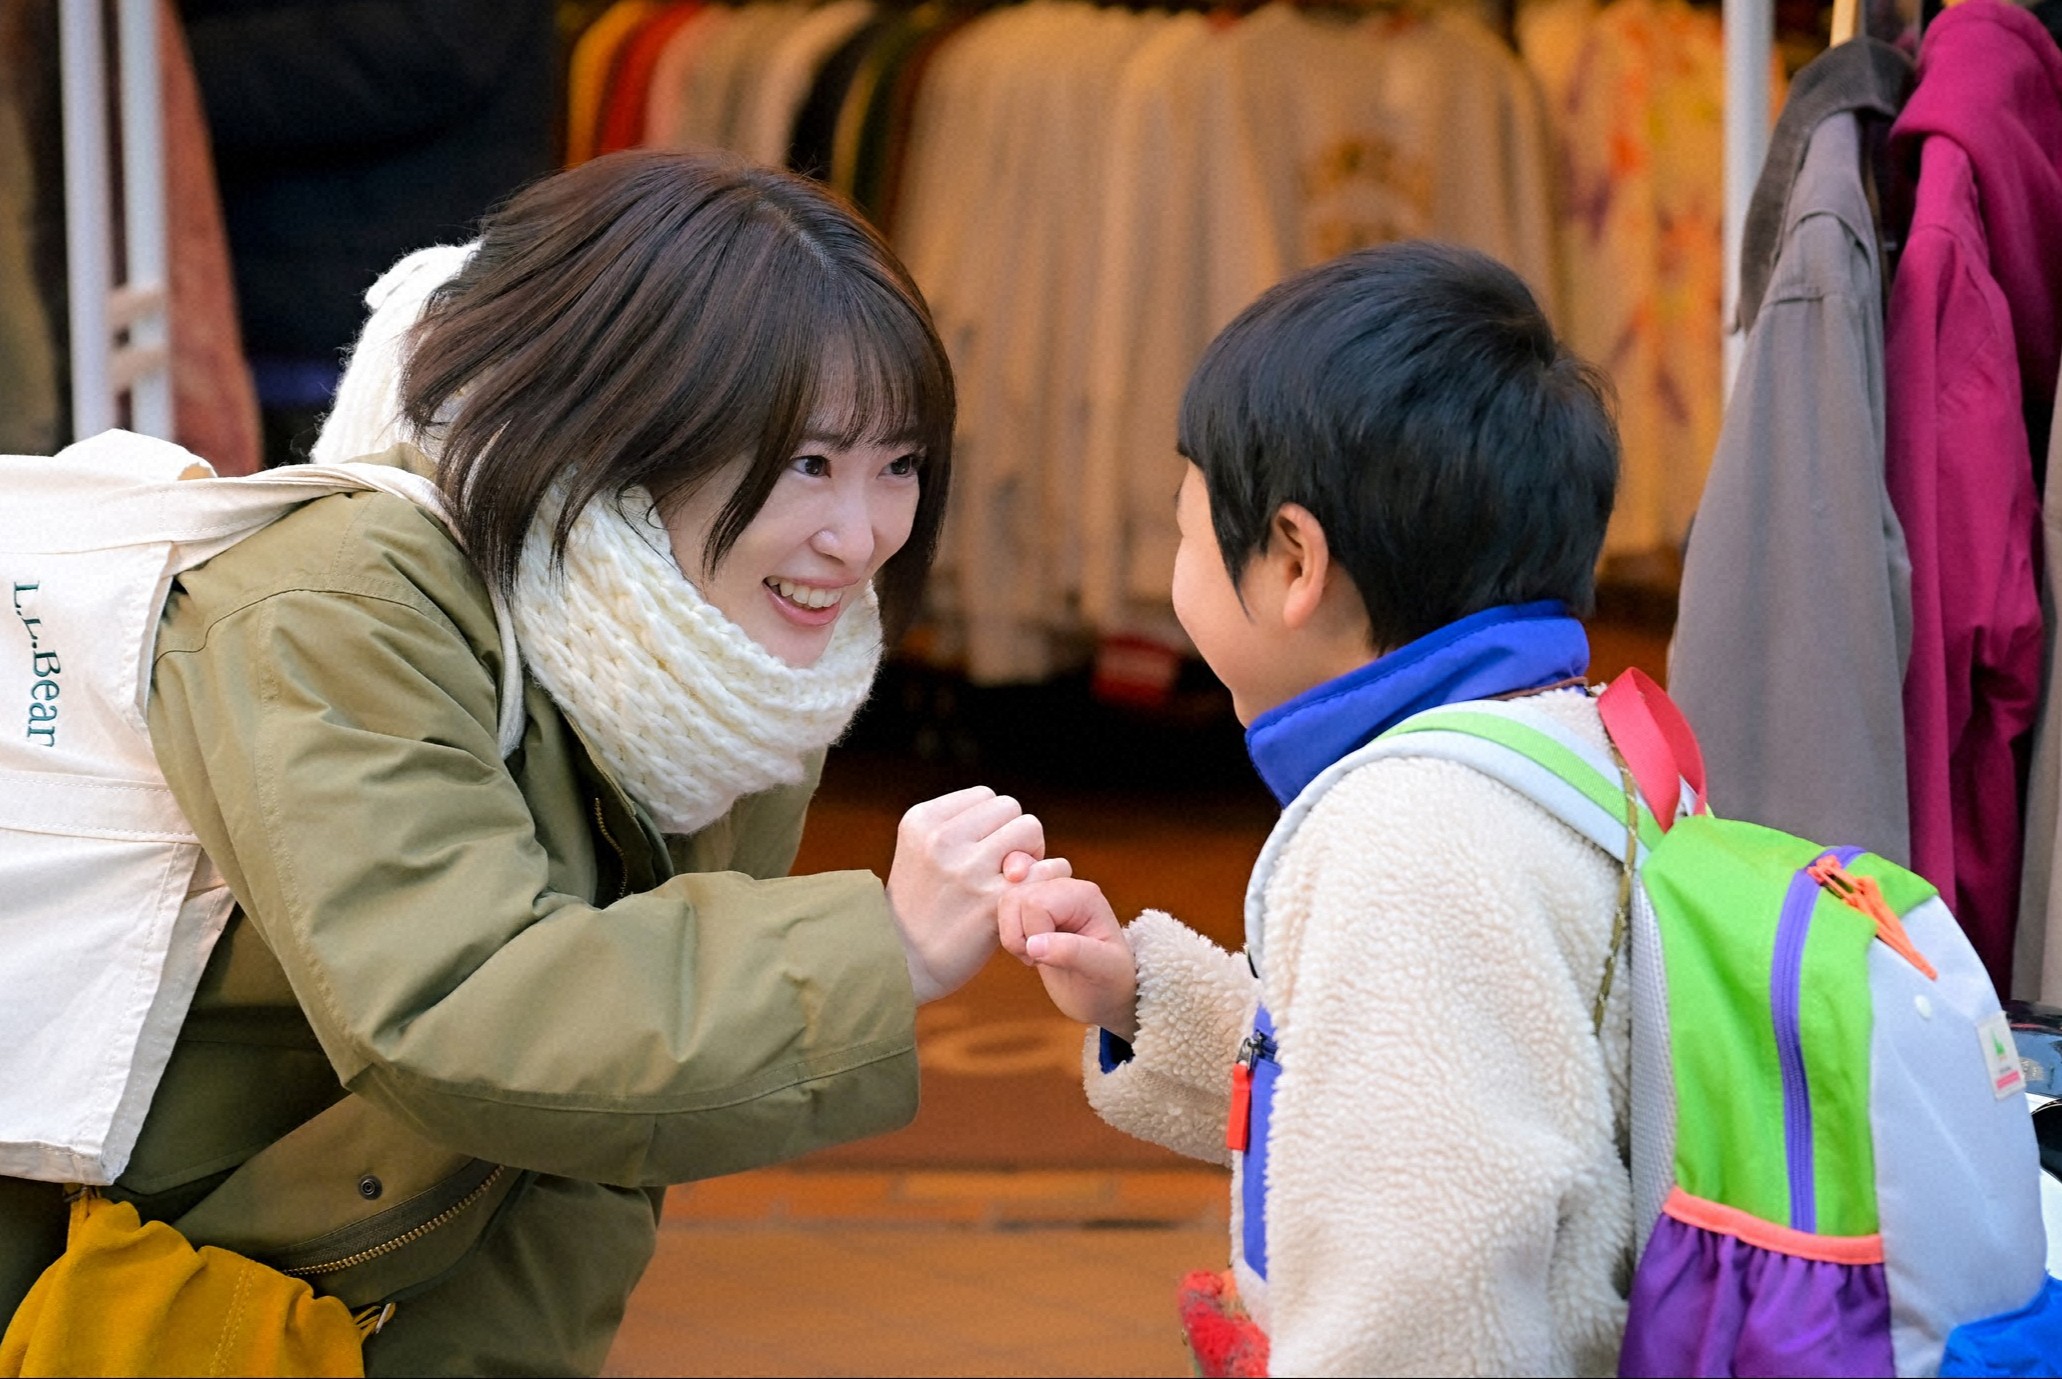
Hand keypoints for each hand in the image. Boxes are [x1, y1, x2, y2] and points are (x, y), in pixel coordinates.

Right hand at [886, 787, 1044, 1002]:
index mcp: (922, 821)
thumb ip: (961, 827)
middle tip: (1000, 867)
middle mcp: (942, 840)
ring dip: (1030, 854)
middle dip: (1013, 835)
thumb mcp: (919, 849)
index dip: (991, 823)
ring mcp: (968, 870)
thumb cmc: (920, 904)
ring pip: (1030, 829)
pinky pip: (1047, 868)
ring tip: (1010, 879)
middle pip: (1011, 808)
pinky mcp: (993, 902)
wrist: (903, 961)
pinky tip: (1032, 895)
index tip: (980, 850)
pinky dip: (1048, 877)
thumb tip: (1020, 826)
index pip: (985, 796)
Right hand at [999, 876, 1137, 1039]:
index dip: (1035, 934)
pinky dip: (1009, 934)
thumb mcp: (1102, 969)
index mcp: (1083, 895)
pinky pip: (1005, 910)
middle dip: (1020, 935)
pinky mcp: (1034, 910)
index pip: (1036, 903)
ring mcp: (1047, 896)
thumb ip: (1071, 953)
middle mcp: (1064, 888)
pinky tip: (1030, 950)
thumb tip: (1033, 944)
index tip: (1055, 957)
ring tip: (1035, 955)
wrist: (1106, 993)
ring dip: (1012, 935)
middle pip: (1016, 897)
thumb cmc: (1111, 980)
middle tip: (1041, 958)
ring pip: (1006, 901)